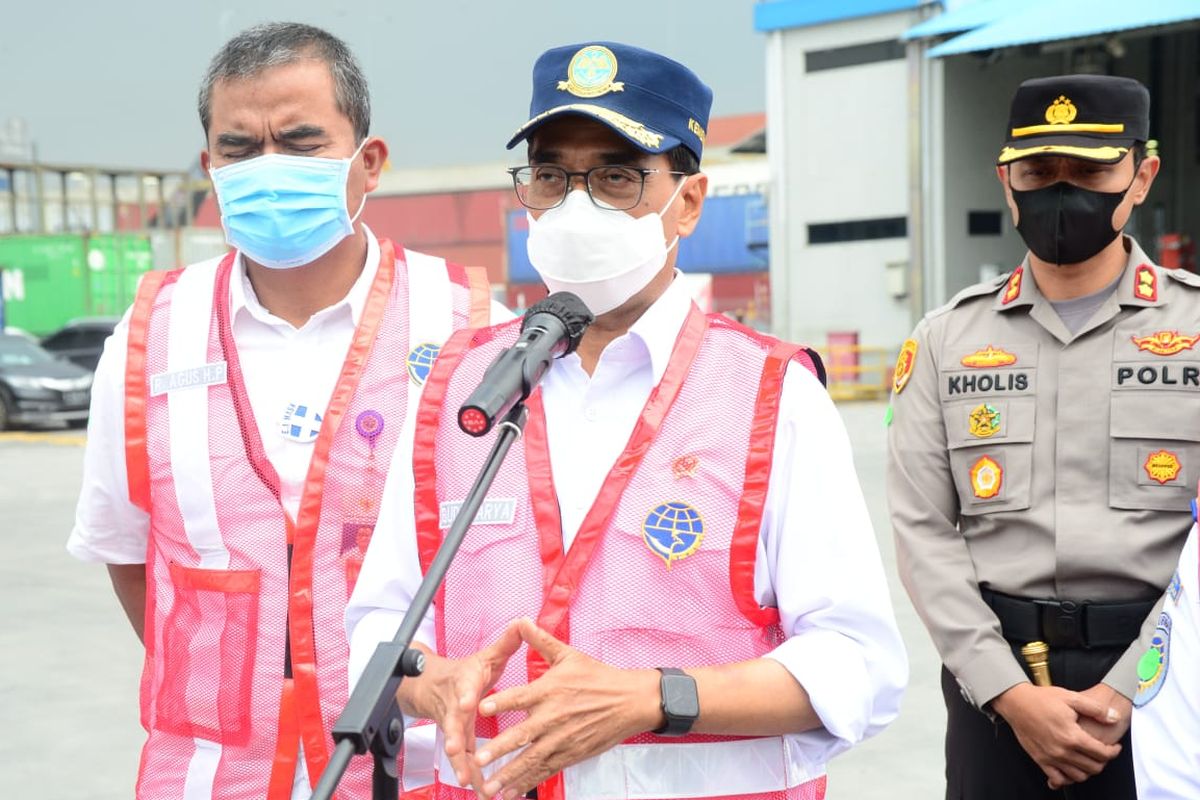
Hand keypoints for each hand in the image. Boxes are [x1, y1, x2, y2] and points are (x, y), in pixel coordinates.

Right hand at [404, 621, 523, 790]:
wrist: (432, 686)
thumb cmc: (465, 673)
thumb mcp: (485, 656)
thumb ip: (506, 643)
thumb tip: (523, 622)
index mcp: (465, 683)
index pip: (465, 687)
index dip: (466, 694)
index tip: (467, 703)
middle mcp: (455, 706)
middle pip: (452, 722)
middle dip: (454, 736)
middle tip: (457, 750)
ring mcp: (453, 725)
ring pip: (454, 745)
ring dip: (460, 763)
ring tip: (467, 780)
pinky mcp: (456, 740)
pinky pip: (460, 758)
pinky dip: (466, 773)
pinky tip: (473, 787)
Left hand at [472, 618, 661, 798]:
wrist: (631, 701)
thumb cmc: (599, 677)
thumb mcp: (569, 655)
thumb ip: (540, 641)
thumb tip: (520, 619)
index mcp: (550, 690)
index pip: (520, 697)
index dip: (500, 702)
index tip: (479, 708)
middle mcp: (553, 717)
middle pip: (522, 735)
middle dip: (500, 748)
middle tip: (479, 758)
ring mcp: (562, 739)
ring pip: (532, 759)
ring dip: (509, 773)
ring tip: (490, 786)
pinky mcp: (571, 754)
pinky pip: (546, 770)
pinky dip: (528, 782)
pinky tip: (511, 792)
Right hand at [991, 682, 1121, 788]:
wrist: (1016, 702)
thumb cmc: (1042, 699)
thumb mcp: (1071, 697)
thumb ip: (1096, 709)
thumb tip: (1115, 718)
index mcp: (1072, 736)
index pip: (1102, 753)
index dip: (1114, 751)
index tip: (1115, 747)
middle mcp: (1062, 751)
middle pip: (1093, 768)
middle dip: (1103, 761)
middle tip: (1103, 752)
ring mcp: (1050, 758)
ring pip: (1078, 776)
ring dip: (1088, 771)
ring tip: (1088, 760)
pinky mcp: (1040, 760)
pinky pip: (1058, 779)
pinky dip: (1067, 778)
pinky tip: (1070, 769)